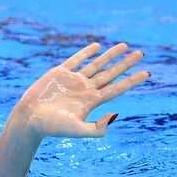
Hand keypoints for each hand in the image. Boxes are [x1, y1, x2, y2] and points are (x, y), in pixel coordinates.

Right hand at [12, 42, 149, 138]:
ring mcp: (73, 80)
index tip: (147, 73)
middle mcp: (86, 89)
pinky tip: (97, 46)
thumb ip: (97, 128)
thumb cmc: (52, 127)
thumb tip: (115, 116)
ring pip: (97, 65)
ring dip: (111, 55)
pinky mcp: (60, 73)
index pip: (117, 88)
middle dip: (126, 64)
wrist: (29, 119)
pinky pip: (76, 60)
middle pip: (111, 74)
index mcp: (92, 101)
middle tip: (141, 54)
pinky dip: (87, 52)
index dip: (132, 80)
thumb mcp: (77, 130)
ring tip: (125, 46)